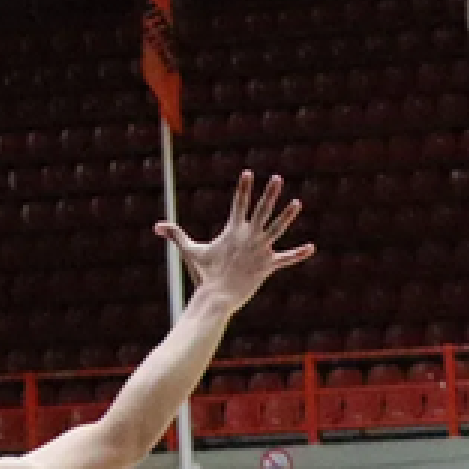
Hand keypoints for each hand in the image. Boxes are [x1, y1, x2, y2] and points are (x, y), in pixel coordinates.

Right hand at [157, 171, 313, 312]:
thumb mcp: (189, 251)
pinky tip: (311, 248)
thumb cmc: (203, 274)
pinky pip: (287, 259)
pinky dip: (299, 254)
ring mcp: (260, 251)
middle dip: (270, 193)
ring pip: (277, 229)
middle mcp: (248, 237)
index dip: (243, 187)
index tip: (248, 173)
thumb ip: (175, 235)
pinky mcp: (268, 266)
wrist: (218, 296)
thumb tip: (156, 226)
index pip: (238, 203)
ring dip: (287, 215)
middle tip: (278, 178)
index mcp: (232, 231)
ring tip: (297, 203)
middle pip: (261, 210)